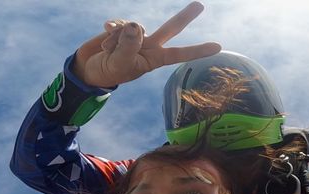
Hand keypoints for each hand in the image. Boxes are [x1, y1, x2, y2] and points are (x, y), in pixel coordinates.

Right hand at [73, 2, 220, 86]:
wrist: (90, 68)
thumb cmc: (108, 72)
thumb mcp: (119, 64)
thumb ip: (128, 45)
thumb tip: (137, 24)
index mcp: (153, 60)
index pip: (178, 54)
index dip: (197, 50)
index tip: (218, 47)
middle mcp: (148, 46)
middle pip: (169, 29)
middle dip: (184, 18)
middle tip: (201, 5)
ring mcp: (136, 35)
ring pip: (134, 27)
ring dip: (118, 38)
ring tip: (108, 50)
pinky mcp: (123, 26)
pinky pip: (120, 22)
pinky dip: (111, 30)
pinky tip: (104, 36)